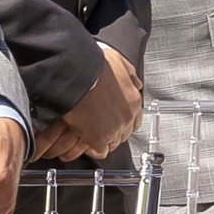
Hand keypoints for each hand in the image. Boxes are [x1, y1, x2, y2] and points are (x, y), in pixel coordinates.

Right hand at [45, 48, 143, 164]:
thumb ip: (130, 75)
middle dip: (113, 131)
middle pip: (124, 133)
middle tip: (100, 127)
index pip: (135, 119)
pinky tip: (85, 141)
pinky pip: (99, 151)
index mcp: (133, 100)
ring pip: (112, 143)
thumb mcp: (119, 63)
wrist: (77, 74)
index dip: (124, 121)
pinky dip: (92, 148)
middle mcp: (127, 116)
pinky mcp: (99, 138)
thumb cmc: (93, 65)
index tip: (115, 120)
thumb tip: (136, 83)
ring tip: (90, 134)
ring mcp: (114, 129)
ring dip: (103, 140)